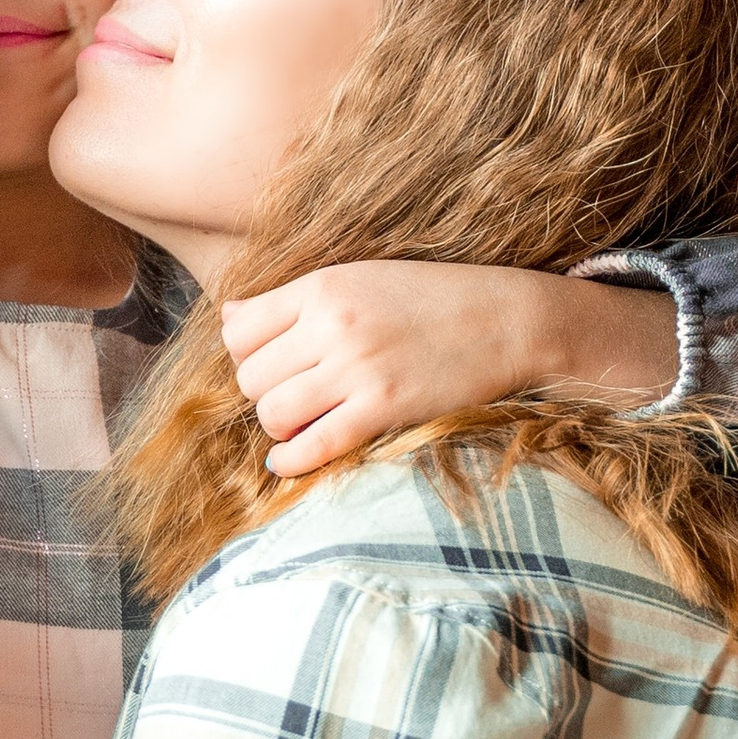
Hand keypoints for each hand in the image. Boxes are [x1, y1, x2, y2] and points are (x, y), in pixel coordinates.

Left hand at [219, 263, 677, 477]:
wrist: (510, 319)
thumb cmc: (433, 299)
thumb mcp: (360, 279)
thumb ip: (293, 301)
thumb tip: (227, 318)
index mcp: (324, 286)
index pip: (238, 331)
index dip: (246, 356)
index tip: (271, 366)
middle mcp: (334, 324)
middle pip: (250, 377)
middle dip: (263, 394)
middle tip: (292, 398)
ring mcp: (359, 368)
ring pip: (272, 412)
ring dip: (278, 426)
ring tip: (300, 424)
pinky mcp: (384, 409)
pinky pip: (312, 445)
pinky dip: (291, 460)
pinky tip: (289, 460)